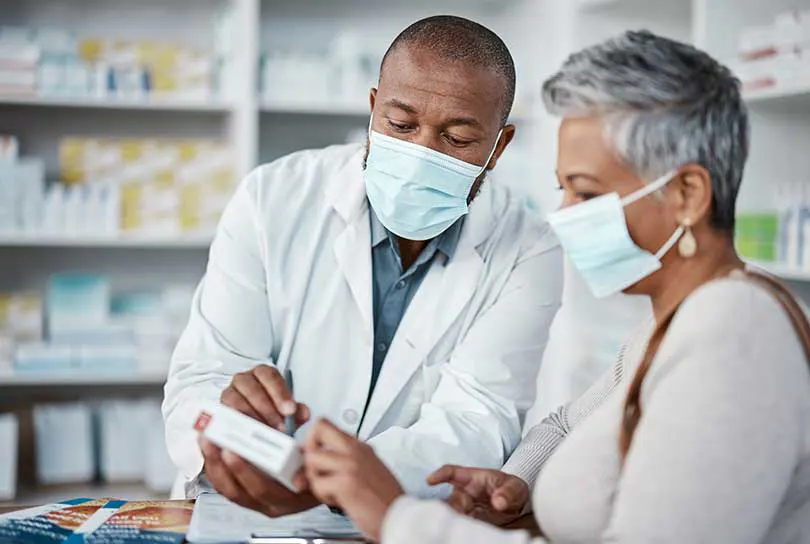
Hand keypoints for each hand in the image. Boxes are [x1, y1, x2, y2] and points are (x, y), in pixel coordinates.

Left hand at [199, 435, 318, 516]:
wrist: (326, 482)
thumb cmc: (320, 470)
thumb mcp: (321, 460)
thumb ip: (310, 451)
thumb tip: (299, 434)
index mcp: (288, 498)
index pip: (261, 489)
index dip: (244, 471)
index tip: (232, 450)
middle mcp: (269, 505)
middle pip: (237, 490)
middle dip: (220, 464)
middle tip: (211, 441)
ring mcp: (256, 502)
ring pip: (227, 488)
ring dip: (213, 464)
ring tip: (205, 440)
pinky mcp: (246, 494)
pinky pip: (225, 485)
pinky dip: (215, 467)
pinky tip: (210, 448)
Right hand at [220, 364, 309, 432]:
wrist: (253, 427)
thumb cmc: (271, 414)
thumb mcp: (287, 413)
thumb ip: (297, 412)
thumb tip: (303, 413)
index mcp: (262, 374)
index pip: (270, 376)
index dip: (281, 393)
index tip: (290, 410)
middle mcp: (244, 380)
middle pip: (253, 388)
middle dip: (268, 409)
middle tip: (280, 426)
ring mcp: (229, 393)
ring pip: (236, 401)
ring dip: (252, 419)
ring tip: (265, 433)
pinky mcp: (219, 410)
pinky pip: (224, 416)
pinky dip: (236, 426)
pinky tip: (247, 436)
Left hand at [304, 418, 403, 541]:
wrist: (398, 515)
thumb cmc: (384, 498)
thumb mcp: (367, 469)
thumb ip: (344, 460)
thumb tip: (317, 461)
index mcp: (361, 446)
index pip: (328, 426)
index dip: (315, 439)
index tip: (316, 455)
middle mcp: (356, 450)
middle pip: (319, 428)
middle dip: (309, 448)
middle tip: (315, 467)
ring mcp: (351, 464)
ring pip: (312, 458)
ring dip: (315, 478)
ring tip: (329, 489)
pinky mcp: (346, 482)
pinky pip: (317, 484)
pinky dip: (322, 495)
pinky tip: (337, 499)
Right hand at [428, 465, 528, 525]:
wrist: (518, 509)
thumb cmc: (512, 490)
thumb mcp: (515, 487)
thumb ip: (508, 492)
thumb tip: (499, 502)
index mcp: (472, 478)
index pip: (452, 472)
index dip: (440, 475)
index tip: (430, 480)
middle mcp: (464, 494)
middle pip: (451, 501)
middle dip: (451, 510)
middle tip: (458, 517)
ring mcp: (465, 509)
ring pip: (453, 515)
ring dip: (455, 521)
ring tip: (461, 527)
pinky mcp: (468, 522)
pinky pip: (460, 526)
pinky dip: (460, 531)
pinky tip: (464, 534)